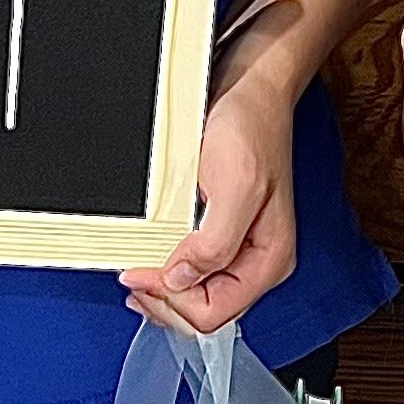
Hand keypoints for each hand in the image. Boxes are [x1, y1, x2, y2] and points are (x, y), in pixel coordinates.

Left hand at [122, 75, 297, 334]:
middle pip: (203, 313)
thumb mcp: (236, 185)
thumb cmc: (251, 127)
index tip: (139, 273)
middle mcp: (256, 262)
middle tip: (134, 275)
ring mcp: (238, 248)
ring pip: (194, 297)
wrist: (251, 88)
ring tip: (139, 268)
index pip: (214, 314)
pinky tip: (152, 257)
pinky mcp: (221, 233)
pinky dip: (166, 270)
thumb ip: (215, 243)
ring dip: (162, 288)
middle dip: (164, 300)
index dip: (172, 301)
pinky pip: (191, 271)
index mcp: (269, 260)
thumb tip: (181, 281)